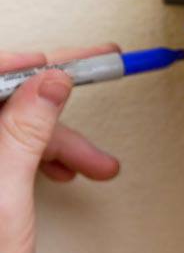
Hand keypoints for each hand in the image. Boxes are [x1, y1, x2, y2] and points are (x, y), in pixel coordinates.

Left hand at [0, 44, 120, 252]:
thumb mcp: (6, 193)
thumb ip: (24, 132)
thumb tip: (50, 83)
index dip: (32, 65)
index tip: (75, 60)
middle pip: (9, 105)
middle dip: (59, 113)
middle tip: (104, 87)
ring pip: (16, 132)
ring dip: (60, 143)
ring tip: (97, 162)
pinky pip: (13, 153)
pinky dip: (45, 160)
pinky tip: (65, 171)